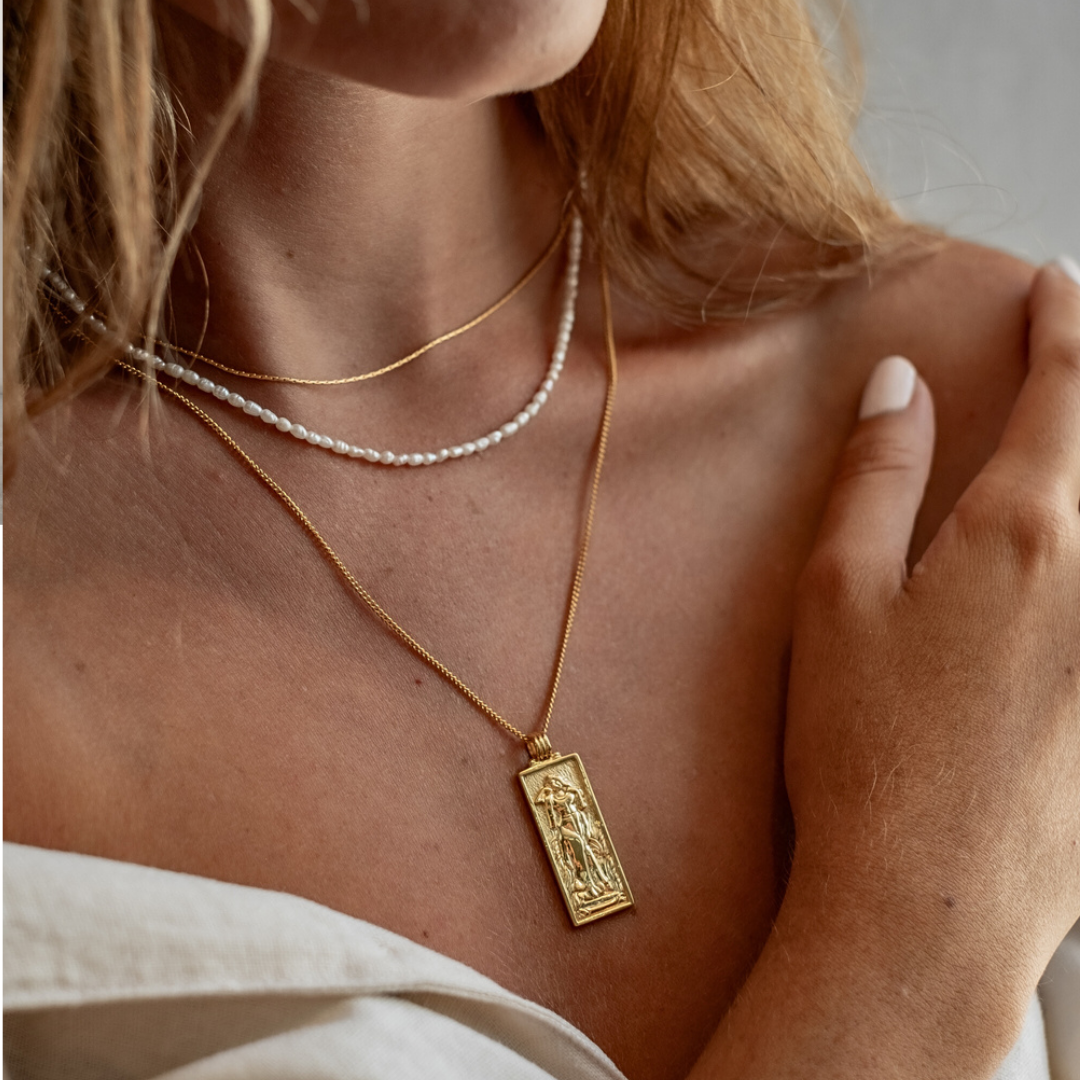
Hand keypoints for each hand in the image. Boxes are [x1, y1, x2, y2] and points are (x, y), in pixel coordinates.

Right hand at [785, 260, 1079, 1019]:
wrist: (927, 901)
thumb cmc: (865, 746)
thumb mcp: (837, 596)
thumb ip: (875, 478)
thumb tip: (899, 385)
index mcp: (1025, 538)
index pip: (1065, 396)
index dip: (1064, 327)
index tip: (1057, 287)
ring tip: (1064, 466)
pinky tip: (1058, 581)